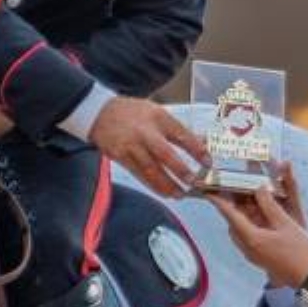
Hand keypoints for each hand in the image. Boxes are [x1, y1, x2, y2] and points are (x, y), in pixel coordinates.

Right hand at [88, 96, 209, 197]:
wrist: (100, 113)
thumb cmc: (132, 113)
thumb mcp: (157, 112)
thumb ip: (177, 129)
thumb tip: (201, 142)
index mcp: (158, 117)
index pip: (181, 134)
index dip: (196, 149)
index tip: (208, 162)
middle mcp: (145, 132)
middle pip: (165, 153)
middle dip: (180, 170)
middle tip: (193, 182)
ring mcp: (131, 145)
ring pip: (151, 169)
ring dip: (166, 184)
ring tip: (180, 194)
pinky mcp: (120, 156)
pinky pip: (139, 174)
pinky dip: (152, 185)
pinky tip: (163, 192)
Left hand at [209, 176, 307, 289]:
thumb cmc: (300, 251)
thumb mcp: (286, 224)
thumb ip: (270, 206)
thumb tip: (259, 190)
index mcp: (252, 239)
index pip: (230, 216)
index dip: (219, 202)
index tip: (210, 192)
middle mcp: (248, 248)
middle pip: (233, 224)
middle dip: (232, 208)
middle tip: (235, 194)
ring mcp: (253, 256)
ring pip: (240, 233)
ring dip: (242, 218)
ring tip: (251, 204)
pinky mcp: (260, 259)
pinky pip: (248, 240)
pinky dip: (249, 227)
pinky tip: (262, 220)